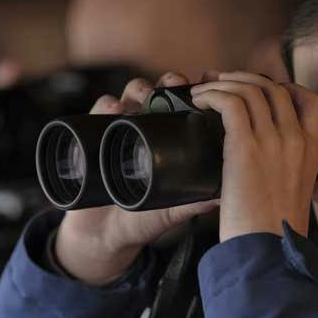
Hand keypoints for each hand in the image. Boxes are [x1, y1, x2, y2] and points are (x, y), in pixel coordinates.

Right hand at [55, 71, 219, 283]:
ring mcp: (119, 129)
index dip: (195, 90)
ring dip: (139, 88)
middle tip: (177, 84)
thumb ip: (195, 202)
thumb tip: (224, 195)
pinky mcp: (93, 135)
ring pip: (129, 95)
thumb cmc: (142, 219)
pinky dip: (106, 105)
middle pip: (159, 93)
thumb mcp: (172, 210)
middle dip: (168, 83)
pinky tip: (114, 108)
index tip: (207, 81)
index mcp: (168, 139)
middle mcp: (144, 128)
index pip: (184, 106)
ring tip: (146, 95)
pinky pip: (98, 112)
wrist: (106, 235)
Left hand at [188, 72, 317, 242]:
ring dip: (223, 84)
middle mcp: (296, 140)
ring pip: (250, 90)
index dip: (288, 88)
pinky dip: (212, 95)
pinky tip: (199, 101)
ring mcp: (273, 141)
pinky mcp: (245, 147)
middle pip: (275, 88)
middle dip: (245, 79)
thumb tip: (263, 168)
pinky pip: (230, 103)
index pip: (314, 103)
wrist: (269, 250)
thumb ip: (285, 173)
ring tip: (204, 90)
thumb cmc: (274, 232)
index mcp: (312, 152)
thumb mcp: (293, 195)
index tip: (264, 90)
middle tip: (222, 82)